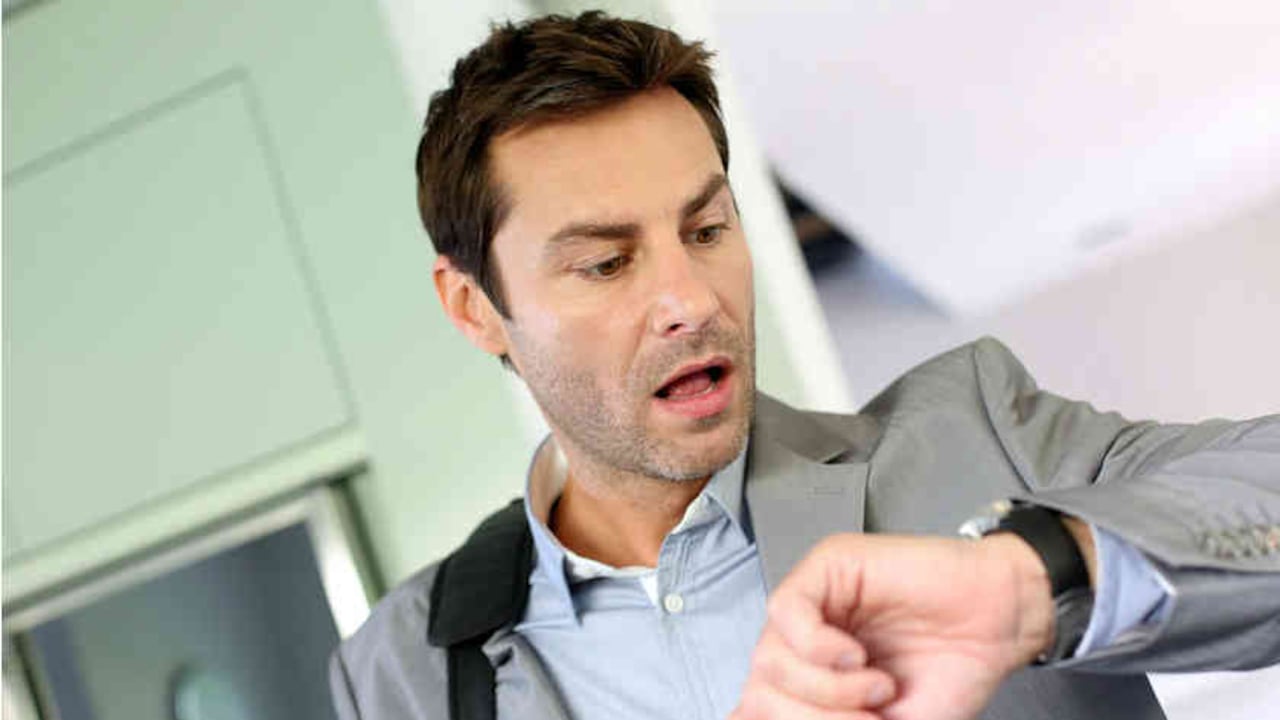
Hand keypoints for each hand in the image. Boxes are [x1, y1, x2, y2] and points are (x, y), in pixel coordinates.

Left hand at [730, 532, 1056, 719]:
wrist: (1000, 623)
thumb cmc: (951, 668)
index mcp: (811, 675)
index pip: (760, 704)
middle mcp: (804, 640)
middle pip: (761, 688)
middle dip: (809, 717)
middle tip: (866, 719)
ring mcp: (813, 602)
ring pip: (770, 655)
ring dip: (826, 688)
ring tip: (877, 688)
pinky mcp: (828, 566)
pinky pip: (787, 610)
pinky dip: (818, 647)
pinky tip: (856, 656)